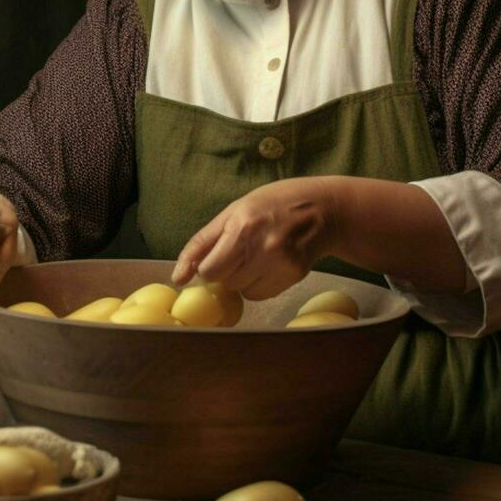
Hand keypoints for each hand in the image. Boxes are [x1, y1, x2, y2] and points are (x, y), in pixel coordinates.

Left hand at [171, 178, 335, 299]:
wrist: (322, 208)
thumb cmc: (271, 205)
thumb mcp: (232, 213)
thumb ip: (201, 245)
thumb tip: (178, 278)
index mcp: (242, 228)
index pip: (208, 271)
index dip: (209, 265)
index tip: (219, 254)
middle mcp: (262, 249)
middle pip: (225, 282)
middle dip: (227, 270)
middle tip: (243, 249)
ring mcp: (280, 265)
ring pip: (242, 292)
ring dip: (243, 279)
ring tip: (259, 254)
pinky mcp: (293, 277)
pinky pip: (261, 295)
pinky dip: (260, 284)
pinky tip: (272, 263)